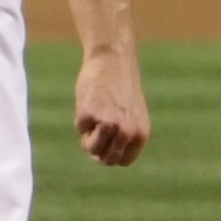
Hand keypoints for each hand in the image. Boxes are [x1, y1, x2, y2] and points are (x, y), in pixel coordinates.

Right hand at [74, 49, 150, 165]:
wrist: (113, 59)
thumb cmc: (120, 87)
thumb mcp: (131, 115)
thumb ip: (123, 136)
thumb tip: (101, 156)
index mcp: (140, 134)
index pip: (122, 161)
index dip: (109, 156)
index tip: (102, 148)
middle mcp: (127, 132)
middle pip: (106, 159)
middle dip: (96, 150)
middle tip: (91, 136)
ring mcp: (109, 124)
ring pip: (91, 148)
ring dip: (86, 137)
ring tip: (92, 119)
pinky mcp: (91, 114)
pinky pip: (80, 127)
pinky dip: (80, 117)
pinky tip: (89, 101)